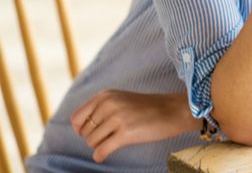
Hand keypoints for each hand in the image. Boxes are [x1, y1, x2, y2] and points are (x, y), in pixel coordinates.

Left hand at [70, 90, 198, 162]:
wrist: (173, 111)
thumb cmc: (148, 108)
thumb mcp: (121, 99)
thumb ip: (100, 108)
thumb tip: (78, 128)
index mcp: (105, 95)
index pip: (77, 117)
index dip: (80, 129)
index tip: (91, 133)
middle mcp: (109, 104)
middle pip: (84, 132)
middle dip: (93, 138)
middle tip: (109, 137)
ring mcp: (117, 118)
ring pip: (92, 142)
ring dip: (100, 145)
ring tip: (114, 141)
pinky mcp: (126, 133)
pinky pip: (101, 150)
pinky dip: (100, 155)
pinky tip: (103, 156)